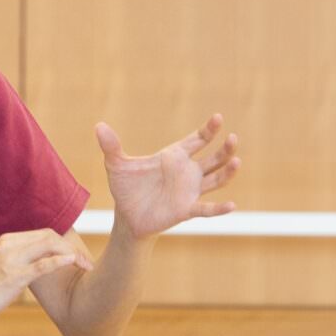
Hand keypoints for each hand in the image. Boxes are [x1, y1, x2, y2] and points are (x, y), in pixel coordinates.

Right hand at [0, 229, 92, 326]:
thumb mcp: (1, 266)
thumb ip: (19, 258)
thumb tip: (41, 261)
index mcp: (8, 240)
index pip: (44, 233)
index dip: (65, 243)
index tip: (78, 258)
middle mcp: (10, 244)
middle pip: (50, 236)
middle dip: (73, 247)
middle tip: (87, 263)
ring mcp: (12, 260)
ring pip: (49, 245)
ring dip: (73, 254)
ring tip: (86, 266)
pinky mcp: (14, 277)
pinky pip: (42, 265)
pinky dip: (60, 262)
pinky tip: (72, 263)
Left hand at [97, 114, 240, 240]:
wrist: (127, 217)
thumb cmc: (126, 188)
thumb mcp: (117, 166)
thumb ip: (111, 146)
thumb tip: (98, 126)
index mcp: (174, 156)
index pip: (197, 139)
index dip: (209, 129)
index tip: (218, 118)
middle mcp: (187, 172)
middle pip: (214, 158)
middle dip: (225, 149)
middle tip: (233, 138)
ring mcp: (189, 191)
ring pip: (216, 180)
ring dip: (227, 172)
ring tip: (237, 162)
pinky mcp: (186, 209)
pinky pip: (206, 208)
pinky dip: (219, 208)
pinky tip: (231, 205)